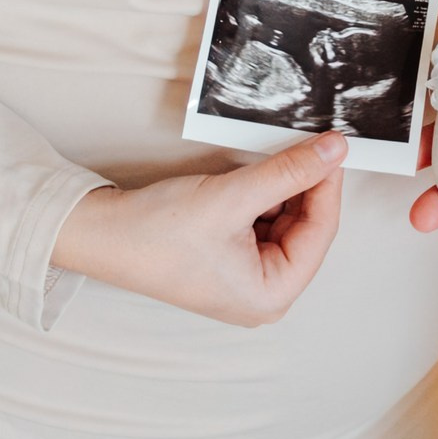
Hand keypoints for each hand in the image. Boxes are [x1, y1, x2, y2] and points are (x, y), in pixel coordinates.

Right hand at [51, 133, 345, 325]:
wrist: (102, 235)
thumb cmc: (157, 233)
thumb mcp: (233, 197)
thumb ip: (288, 173)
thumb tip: (335, 151)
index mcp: (271, 296)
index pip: (321, 232)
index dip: (328, 185)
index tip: (335, 146)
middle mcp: (264, 293)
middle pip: (306, 226)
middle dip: (304, 184)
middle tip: (309, 142)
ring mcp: (247, 276)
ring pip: (285, 218)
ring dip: (282, 186)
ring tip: (272, 156)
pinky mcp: (231, 258)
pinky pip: (263, 219)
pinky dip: (262, 193)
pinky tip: (251, 174)